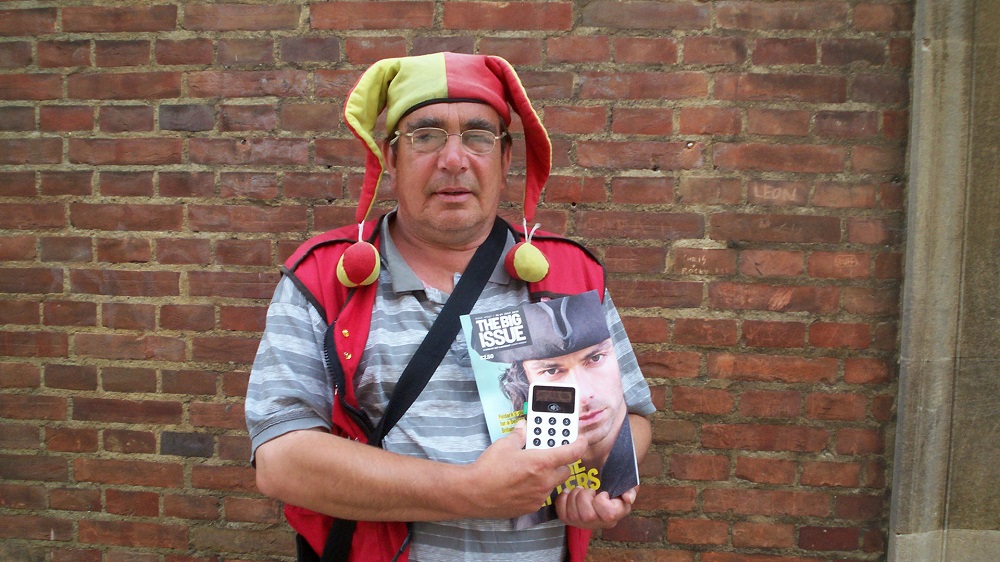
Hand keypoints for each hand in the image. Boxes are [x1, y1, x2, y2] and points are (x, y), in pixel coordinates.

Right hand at [461, 420, 587, 518]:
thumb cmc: (488, 468)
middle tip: (547, 455)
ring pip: (552, 484)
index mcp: (541, 462)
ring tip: (530, 470)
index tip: (581, 440)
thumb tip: (523, 426)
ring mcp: (539, 496)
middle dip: (560, 462)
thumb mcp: (504, 445)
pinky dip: (537, 488)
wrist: (473, 494)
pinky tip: (522, 484)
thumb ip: (519, 435)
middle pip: (565, 470)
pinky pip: (541, 495)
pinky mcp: (531, 508)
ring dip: (547, 476)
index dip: (580, 444)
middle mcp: (544, 481)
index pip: (572, 453)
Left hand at [555, 485, 636, 528]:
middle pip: (588, 516)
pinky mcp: (572, 520)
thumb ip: (630, 488)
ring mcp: (586, 523)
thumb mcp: (626, 480)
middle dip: (584, 497)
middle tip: (587, 489)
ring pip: (573, 516)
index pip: (609, 514)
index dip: (601, 501)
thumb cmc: (613, 478)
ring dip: (573, 497)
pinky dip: (562, 501)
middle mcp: (602, 522)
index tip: (602, 492)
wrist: (601, 476)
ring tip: (579, 490)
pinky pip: (563, 515)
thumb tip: (628, 498)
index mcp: (618, 512)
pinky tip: (568, 493)